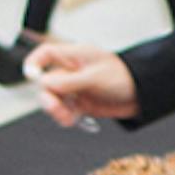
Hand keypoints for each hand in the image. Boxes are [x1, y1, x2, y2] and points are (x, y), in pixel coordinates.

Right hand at [24, 38, 138, 122]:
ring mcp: (76, 88)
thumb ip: (69, 81)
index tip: (30, 76)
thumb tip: (45, 83)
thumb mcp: (95, 78)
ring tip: (66, 118)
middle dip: (48, 96)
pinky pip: (66, 110)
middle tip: (54, 108)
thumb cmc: (124, 77)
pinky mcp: (82, 103)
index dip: (34, 63)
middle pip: (47, 82)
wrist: (143, 95)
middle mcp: (72, 71)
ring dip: (56, 110)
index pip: (46, 54)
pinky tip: (72, 120)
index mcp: (75, 56)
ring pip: (54, 99)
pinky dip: (65, 117)